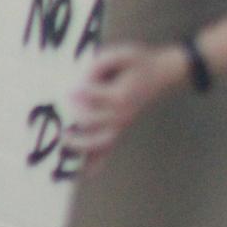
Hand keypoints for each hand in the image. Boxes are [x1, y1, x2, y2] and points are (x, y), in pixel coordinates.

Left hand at [67, 43, 187, 161]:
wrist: (163, 74)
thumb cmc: (140, 62)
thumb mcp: (124, 52)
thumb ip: (101, 62)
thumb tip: (81, 80)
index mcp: (121, 96)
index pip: (92, 96)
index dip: (79, 92)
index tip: (71, 89)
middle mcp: (121, 114)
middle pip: (92, 120)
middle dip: (75, 115)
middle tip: (63, 106)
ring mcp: (121, 125)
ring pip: (99, 142)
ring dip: (79, 145)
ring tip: (63, 139)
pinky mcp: (119, 130)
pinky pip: (106, 151)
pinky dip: (94, 165)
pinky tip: (79, 173)